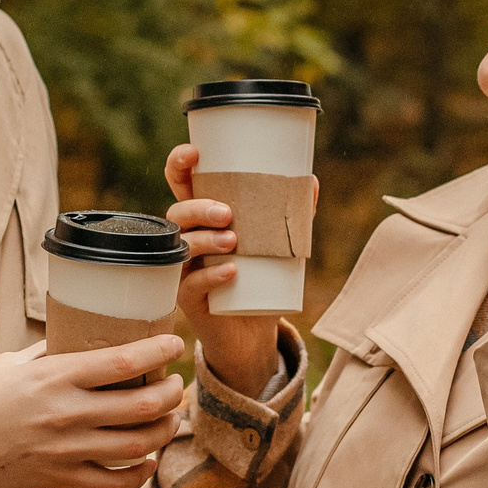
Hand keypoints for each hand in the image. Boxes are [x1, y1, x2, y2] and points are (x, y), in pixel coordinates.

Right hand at [0, 336, 187, 487]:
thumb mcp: (8, 365)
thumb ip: (47, 354)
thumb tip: (76, 340)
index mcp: (53, 376)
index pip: (123, 361)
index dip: (158, 352)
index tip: (175, 346)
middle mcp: (64, 413)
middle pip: (142, 405)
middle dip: (171, 395)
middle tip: (176, 386)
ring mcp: (64, 450)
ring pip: (136, 445)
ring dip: (163, 431)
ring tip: (169, 419)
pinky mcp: (57, 480)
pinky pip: (113, 483)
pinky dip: (139, 474)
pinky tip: (146, 461)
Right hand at [165, 142, 295, 397]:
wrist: (252, 333)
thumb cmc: (259, 279)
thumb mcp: (276, 246)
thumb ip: (290, 217)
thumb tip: (311, 183)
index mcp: (203, 218)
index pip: (181, 185)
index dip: (179, 165)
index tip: (193, 153)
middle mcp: (187, 240)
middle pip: (177, 214)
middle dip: (198, 208)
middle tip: (227, 213)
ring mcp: (184, 270)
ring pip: (180, 247)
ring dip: (204, 240)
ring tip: (233, 241)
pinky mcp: (189, 300)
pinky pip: (190, 285)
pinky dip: (211, 277)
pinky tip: (231, 273)